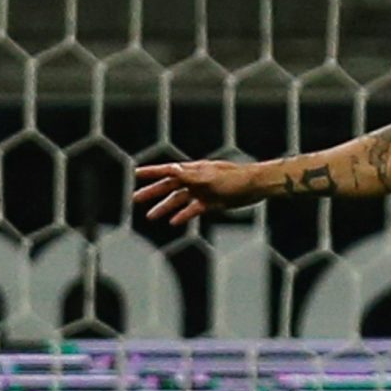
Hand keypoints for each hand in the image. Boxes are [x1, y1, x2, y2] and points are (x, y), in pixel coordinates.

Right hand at [132, 159, 266, 226]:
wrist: (255, 187)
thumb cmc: (234, 179)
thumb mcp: (210, 178)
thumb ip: (190, 175)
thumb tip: (172, 168)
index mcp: (193, 170)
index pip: (168, 170)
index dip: (152, 172)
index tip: (136, 173)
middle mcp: (195, 180)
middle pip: (169, 186)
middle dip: (152, 192)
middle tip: (135, 199)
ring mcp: (202, 191)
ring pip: (178, 200)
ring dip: (165, 207)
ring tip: (151, 216)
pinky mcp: (210, 203)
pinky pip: (192, 210)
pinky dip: (183, 215)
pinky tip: (174, 222)